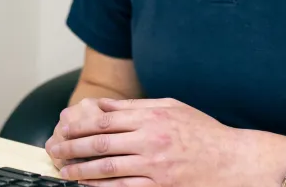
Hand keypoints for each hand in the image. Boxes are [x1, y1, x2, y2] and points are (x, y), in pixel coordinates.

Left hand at [48, 97, 285, 186]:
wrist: (232, 160)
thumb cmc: (202, 132)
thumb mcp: (172, 107)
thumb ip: (138, 106)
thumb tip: (105, 106)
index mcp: (152, 115)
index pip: (104, 118)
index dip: (79, 124)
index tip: (62, 128)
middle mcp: (150, 139)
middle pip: (100, 142)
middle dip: (72, 147)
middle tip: (53, 151)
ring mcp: (155, 165)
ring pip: (107, 167)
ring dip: (81, 171)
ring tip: (65, 172)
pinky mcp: (161, 186)